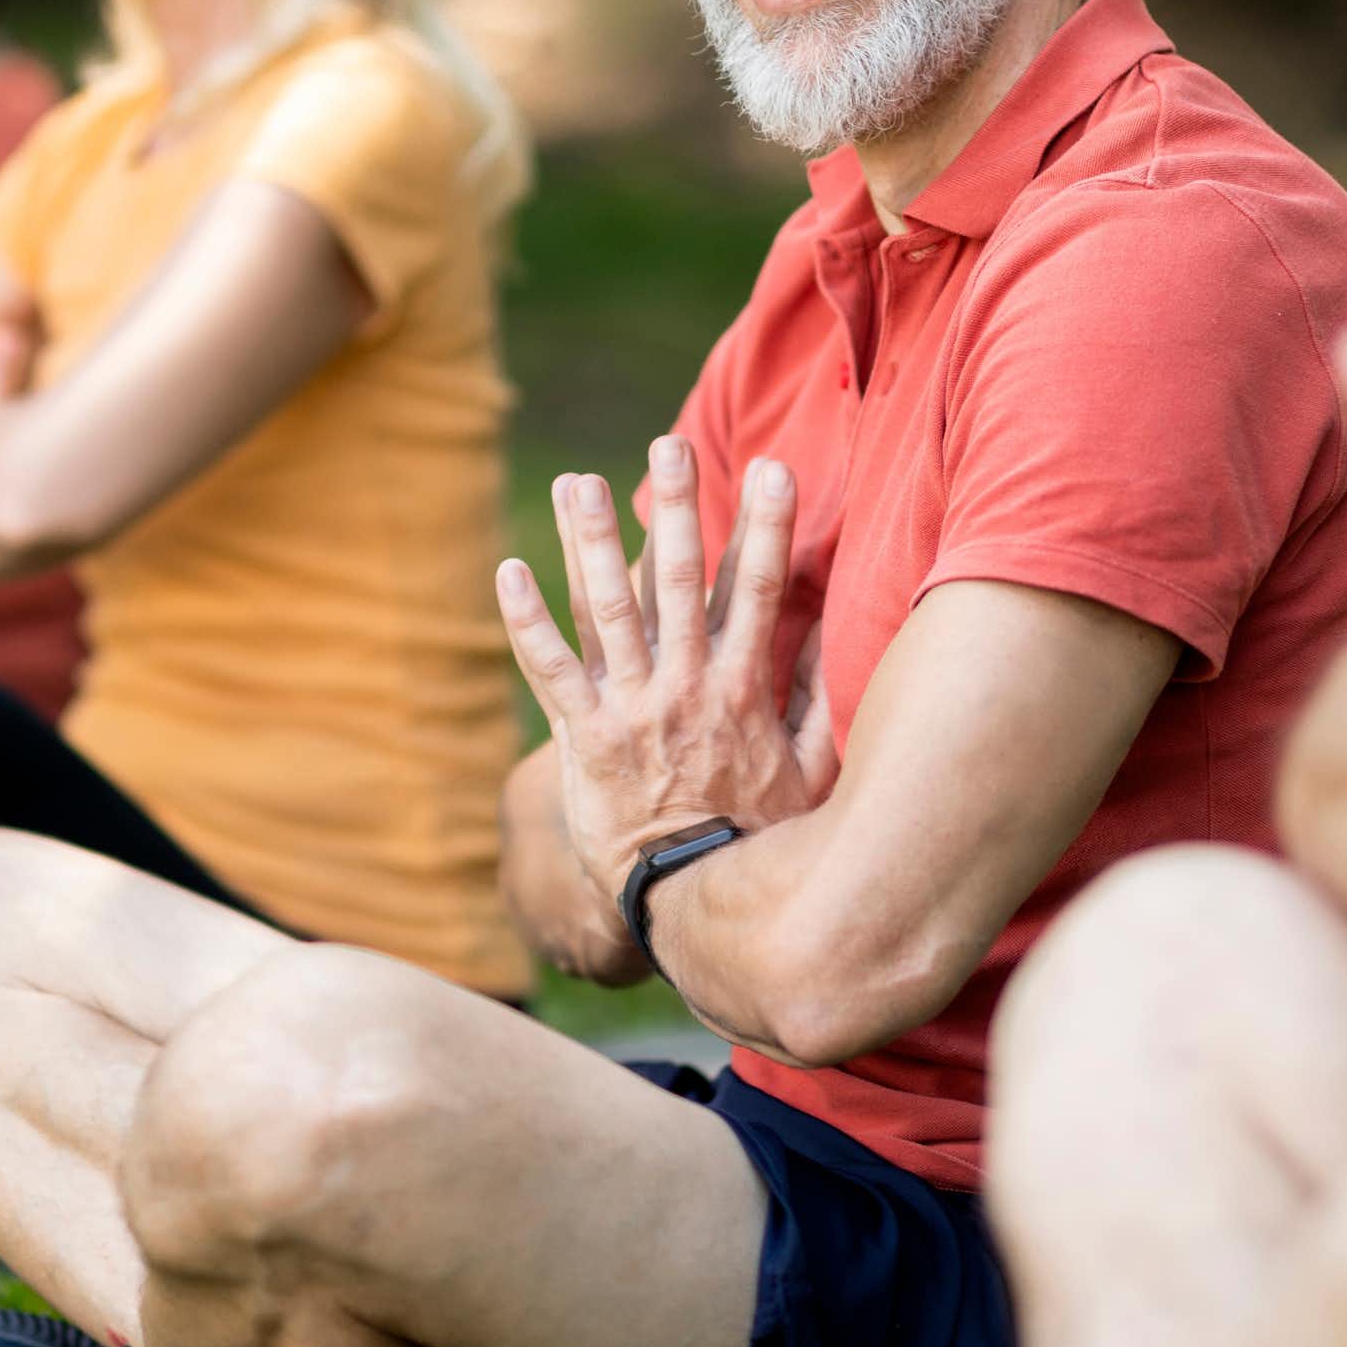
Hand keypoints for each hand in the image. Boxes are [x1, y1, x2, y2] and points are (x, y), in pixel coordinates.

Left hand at [499, 435, 839, 907]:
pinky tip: (506, 572)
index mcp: (741, 690)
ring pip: (608, 609)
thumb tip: (841, 637)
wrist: (692, 903)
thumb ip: (823, 703)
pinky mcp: (583, 739)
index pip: (758, 591)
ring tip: (580, 483)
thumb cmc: (757, 840)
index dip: (765, 527)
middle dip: (677, 508)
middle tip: (671, 444)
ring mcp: (631, 710)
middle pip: (680, 581)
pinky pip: (549, 670)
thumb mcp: (813, 775)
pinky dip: (526, 621)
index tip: (773, 469)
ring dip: (593, 541)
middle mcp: (685, 688)